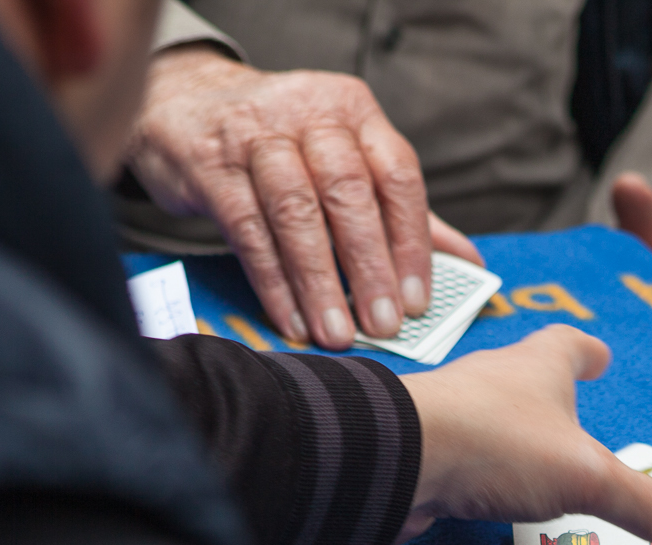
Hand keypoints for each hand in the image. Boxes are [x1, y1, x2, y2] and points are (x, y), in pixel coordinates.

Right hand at [126, 47, 485, 349]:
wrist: (184, 102)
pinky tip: (291, 319)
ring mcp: (254, 135)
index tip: (419, 300)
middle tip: (384, 326)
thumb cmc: (281, 143)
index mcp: (353, 110)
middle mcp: (307, 113)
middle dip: (369, 266)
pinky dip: (273, 282)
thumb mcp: (341, 158)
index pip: (395, 174)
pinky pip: (248, 230)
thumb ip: (398, 209)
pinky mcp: (210, 164)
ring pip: (296, 213)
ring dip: (319, 281)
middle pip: (347, 192)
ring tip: (337, 334)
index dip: (411, 240)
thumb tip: (467, 262)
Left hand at [398, 325, 651, 544]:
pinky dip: (473, 473)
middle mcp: (492, 380)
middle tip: (567, 405)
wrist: (391, 460)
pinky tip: (479, 494)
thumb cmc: (491, 443)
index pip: (569, 345)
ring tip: (529, 458)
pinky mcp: (421, 455)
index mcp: (538, 367)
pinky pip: (456, 460)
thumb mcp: (590, 479)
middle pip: (524, 376)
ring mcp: (451, 417)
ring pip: (487, 417)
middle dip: (546, 390)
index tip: (599, 354)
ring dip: (508, 434)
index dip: (587, 351)